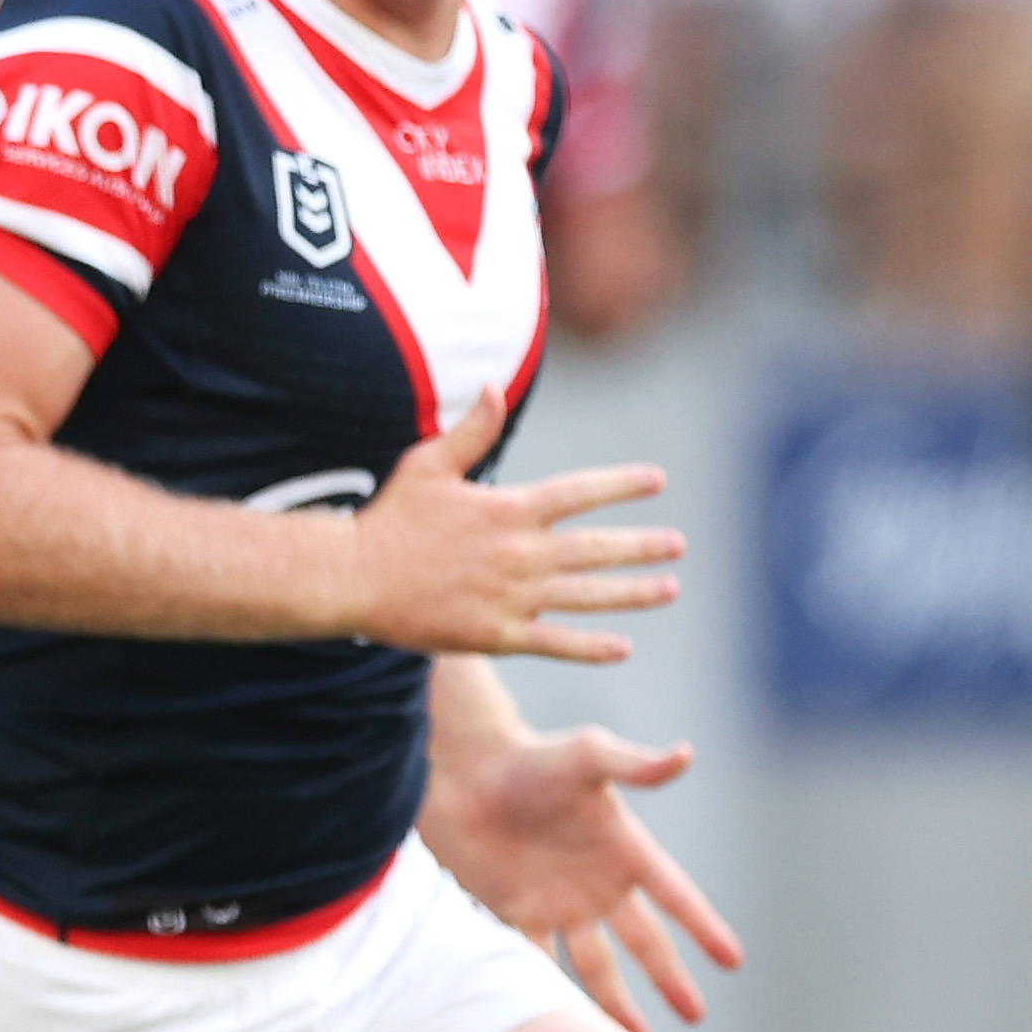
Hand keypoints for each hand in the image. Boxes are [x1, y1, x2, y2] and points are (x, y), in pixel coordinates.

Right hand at [338, 395, 678, 661]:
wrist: (353, 579)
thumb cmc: (389, 519)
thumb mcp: (428, 464)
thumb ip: (471, 430)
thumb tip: (492, 385)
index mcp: (508, 509)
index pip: (579, 492)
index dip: (621, 485)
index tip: (657, 481)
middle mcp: (519, 554)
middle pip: (595, 548)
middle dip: (641, 546)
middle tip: (677, 545)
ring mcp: (511, 597)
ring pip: (586, 596)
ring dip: (631, 594)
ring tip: (668, 589)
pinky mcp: (495, 635)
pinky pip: (554, 642)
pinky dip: (590, 646)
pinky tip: (621, 646)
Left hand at [425, 718, 741, 1031]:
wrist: (465, 771)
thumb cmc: (531, 757)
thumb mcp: (590, 756)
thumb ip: (635, 765)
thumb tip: (685, 753)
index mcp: (625, 850)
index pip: (676, 897)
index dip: (704, 927)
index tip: (732, 961)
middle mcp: (597, 883)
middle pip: (643, 942)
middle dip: (668, 979)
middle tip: (695, 1016)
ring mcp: (557, 902)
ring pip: (594, 965)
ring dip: (615, 1002)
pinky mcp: (515, 912)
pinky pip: (537, 961)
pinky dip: (548, 990)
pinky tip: (563, 1024)